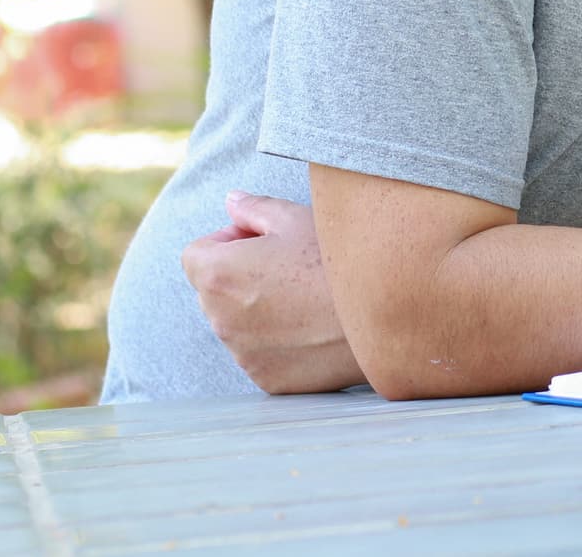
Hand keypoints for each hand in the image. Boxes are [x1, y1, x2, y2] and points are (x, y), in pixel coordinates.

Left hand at [180, 191, 365, 393]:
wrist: (386, 313)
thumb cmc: (341, 259)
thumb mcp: (299, 218)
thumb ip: (255, 208)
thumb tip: (231, 201)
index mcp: (218, 274)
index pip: (196, 254)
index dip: (228, 242)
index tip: (264, 242)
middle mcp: (219, 319)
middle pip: (214, 290)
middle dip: (240, 276)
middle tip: (293, 267)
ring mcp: (242, 354)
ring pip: (238, 324)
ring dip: (258, 310)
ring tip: (310, 297)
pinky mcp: (267, 380)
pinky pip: (261, 354)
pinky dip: (280, 342)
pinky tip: (317, 327)